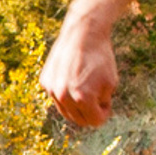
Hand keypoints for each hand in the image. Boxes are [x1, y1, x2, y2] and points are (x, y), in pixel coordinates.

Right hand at [40, 4, 125, 127]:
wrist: (83, 33)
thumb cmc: (100, 57)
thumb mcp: (111, 83)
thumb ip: (103, 103)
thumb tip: (93, 115)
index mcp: (83, 98)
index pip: (95, 121)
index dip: (104, 112)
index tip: (107, 100)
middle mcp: (64, 96)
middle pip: (79, 120)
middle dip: (90, 111)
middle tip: (97, 95)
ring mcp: (52, 89)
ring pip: (65, 110)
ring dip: (77, 103)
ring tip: (85, 86)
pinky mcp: (44, 81)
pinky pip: (57, 96)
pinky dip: (66, 92)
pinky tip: (72, 76)